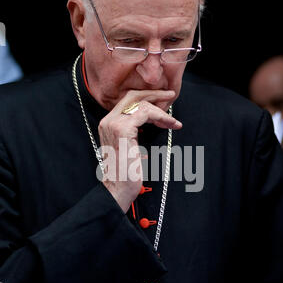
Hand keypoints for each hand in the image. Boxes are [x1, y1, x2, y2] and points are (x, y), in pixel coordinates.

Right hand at [98, 90, 181, 212]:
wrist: (119, 189)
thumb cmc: (126, 173)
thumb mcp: (131, 147)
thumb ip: (135, 133)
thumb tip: (151, 122)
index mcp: (108, 124)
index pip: (127, 102)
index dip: (146, 99)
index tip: (163, 104)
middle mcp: (108, 121)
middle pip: (132, 96)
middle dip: (153, 94)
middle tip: (170, 95)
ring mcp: (114, 124)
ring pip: (141, 104)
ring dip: (161, 111)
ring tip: (174, 122)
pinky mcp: (123, 129)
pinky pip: (146, 113)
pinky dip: (161, 116)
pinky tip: (170, 124)